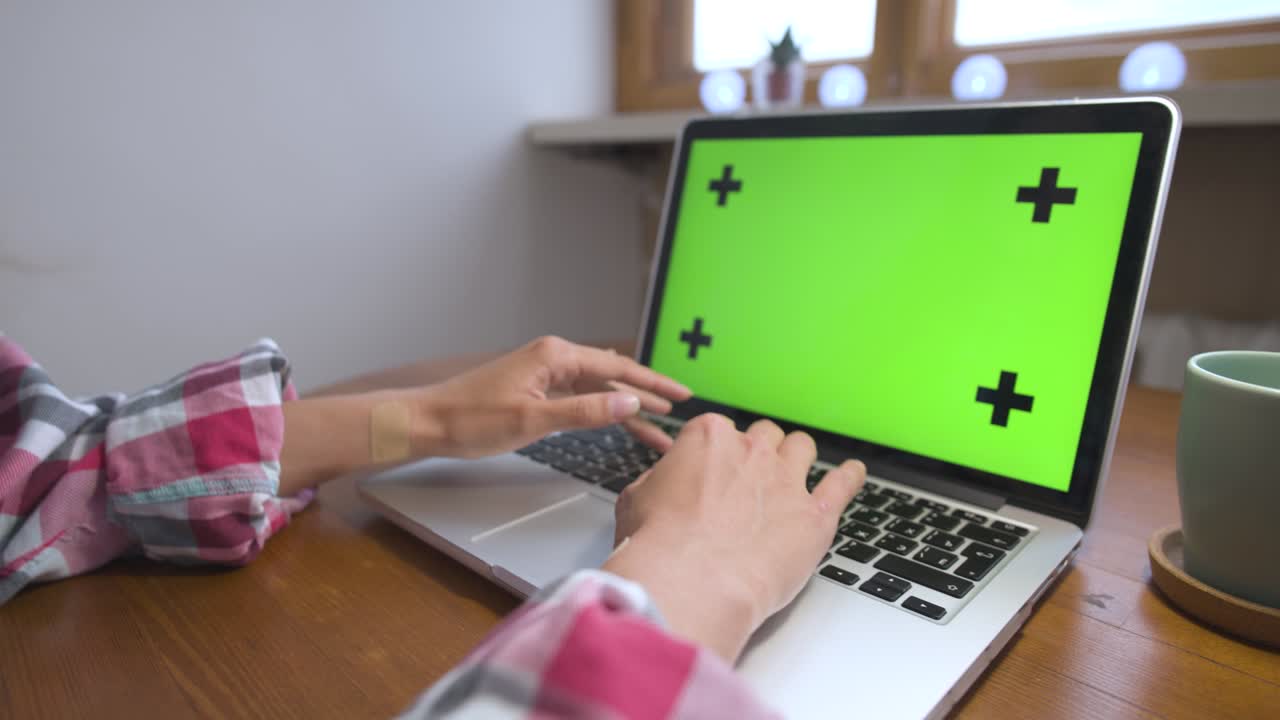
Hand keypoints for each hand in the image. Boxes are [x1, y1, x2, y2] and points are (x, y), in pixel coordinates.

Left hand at [412, 336, 691, 458]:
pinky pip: (580, 396)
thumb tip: (629, 403)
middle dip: (646, 397)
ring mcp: (544, 372)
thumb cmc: (471, 420)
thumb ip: (585, 412)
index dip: (652, 384)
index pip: (617, 368)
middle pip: (612, 377)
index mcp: (555, 356)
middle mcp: (554, 357)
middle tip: (678, 415)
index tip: (681, 396)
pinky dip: (602, 409)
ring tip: (655, 432)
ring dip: (626, 409)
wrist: (429, 422)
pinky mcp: (536, 388)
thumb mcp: (533, 421)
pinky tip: (617, 421)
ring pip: (598, 389)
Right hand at [602, 414, 864, 662]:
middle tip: (753, 476)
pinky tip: (853, 473)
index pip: (718, 431)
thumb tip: (664, 485)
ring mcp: (787, 481)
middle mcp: (751, 452)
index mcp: (708, 439)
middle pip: (764, 436)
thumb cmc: (659, 545)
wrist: (692, 581)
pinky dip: (851, 476)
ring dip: (798, 456)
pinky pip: (843, 483)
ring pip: (802, 448)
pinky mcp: (815, 515)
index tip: (714, 471)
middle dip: (759, 452)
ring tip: (796, 470)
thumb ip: (658, 483)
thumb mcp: (636, 502)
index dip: (717, 454)